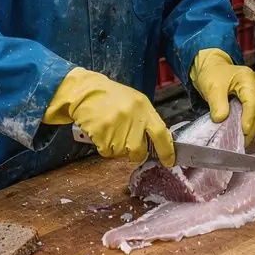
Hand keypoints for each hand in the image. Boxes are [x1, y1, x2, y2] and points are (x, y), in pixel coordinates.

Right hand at [43, 67, 174, 164]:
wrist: (86, 92)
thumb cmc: (110, 96)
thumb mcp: (135, 101)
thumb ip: (146, 119)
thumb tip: (156, 140)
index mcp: (143, 109)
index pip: (161, 134)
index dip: (167, 151)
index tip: (169, 161)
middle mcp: (133, 120)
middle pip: (140, 151)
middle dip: (135, 152)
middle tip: (126, 141)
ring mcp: (117, 129)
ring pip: (122, 153)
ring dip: (117, 147)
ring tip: (111, 130)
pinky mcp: (102, 136)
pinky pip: (107, 152)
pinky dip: (104, 146)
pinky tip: (102, 131)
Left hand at [190, 49, 254, 143]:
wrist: (212, 69)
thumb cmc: (212, 74)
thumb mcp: (211, 86)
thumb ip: (217, 103)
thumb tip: (221, 119)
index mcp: (247, 77)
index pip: (253, 100)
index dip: (249, 117)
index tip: (244, 130)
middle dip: (252, 126)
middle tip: (241, 141)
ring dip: (252, 128)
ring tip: (241, 140)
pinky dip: (250, 125)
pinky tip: (242, 134)